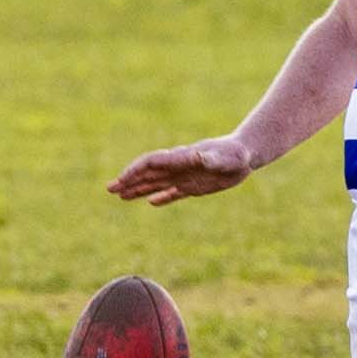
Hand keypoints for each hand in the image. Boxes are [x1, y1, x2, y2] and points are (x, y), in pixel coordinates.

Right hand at [107, 136, 254, 205]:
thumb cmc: (236, 154)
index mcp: (181, 158)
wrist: (247, 154)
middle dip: (128, 180)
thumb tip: (198, 156)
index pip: (152, 163)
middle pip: (148, 173)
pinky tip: (150, 202)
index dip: (135, 170)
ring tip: (120, 196)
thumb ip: (210, 158)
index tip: (121, 179)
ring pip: (156, 183)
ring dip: (138, 189)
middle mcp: (179, 167)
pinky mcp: (194, 185)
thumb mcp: (224, 157)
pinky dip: (162, 197)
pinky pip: (174, 193)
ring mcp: (185, 176)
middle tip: (109, 188)